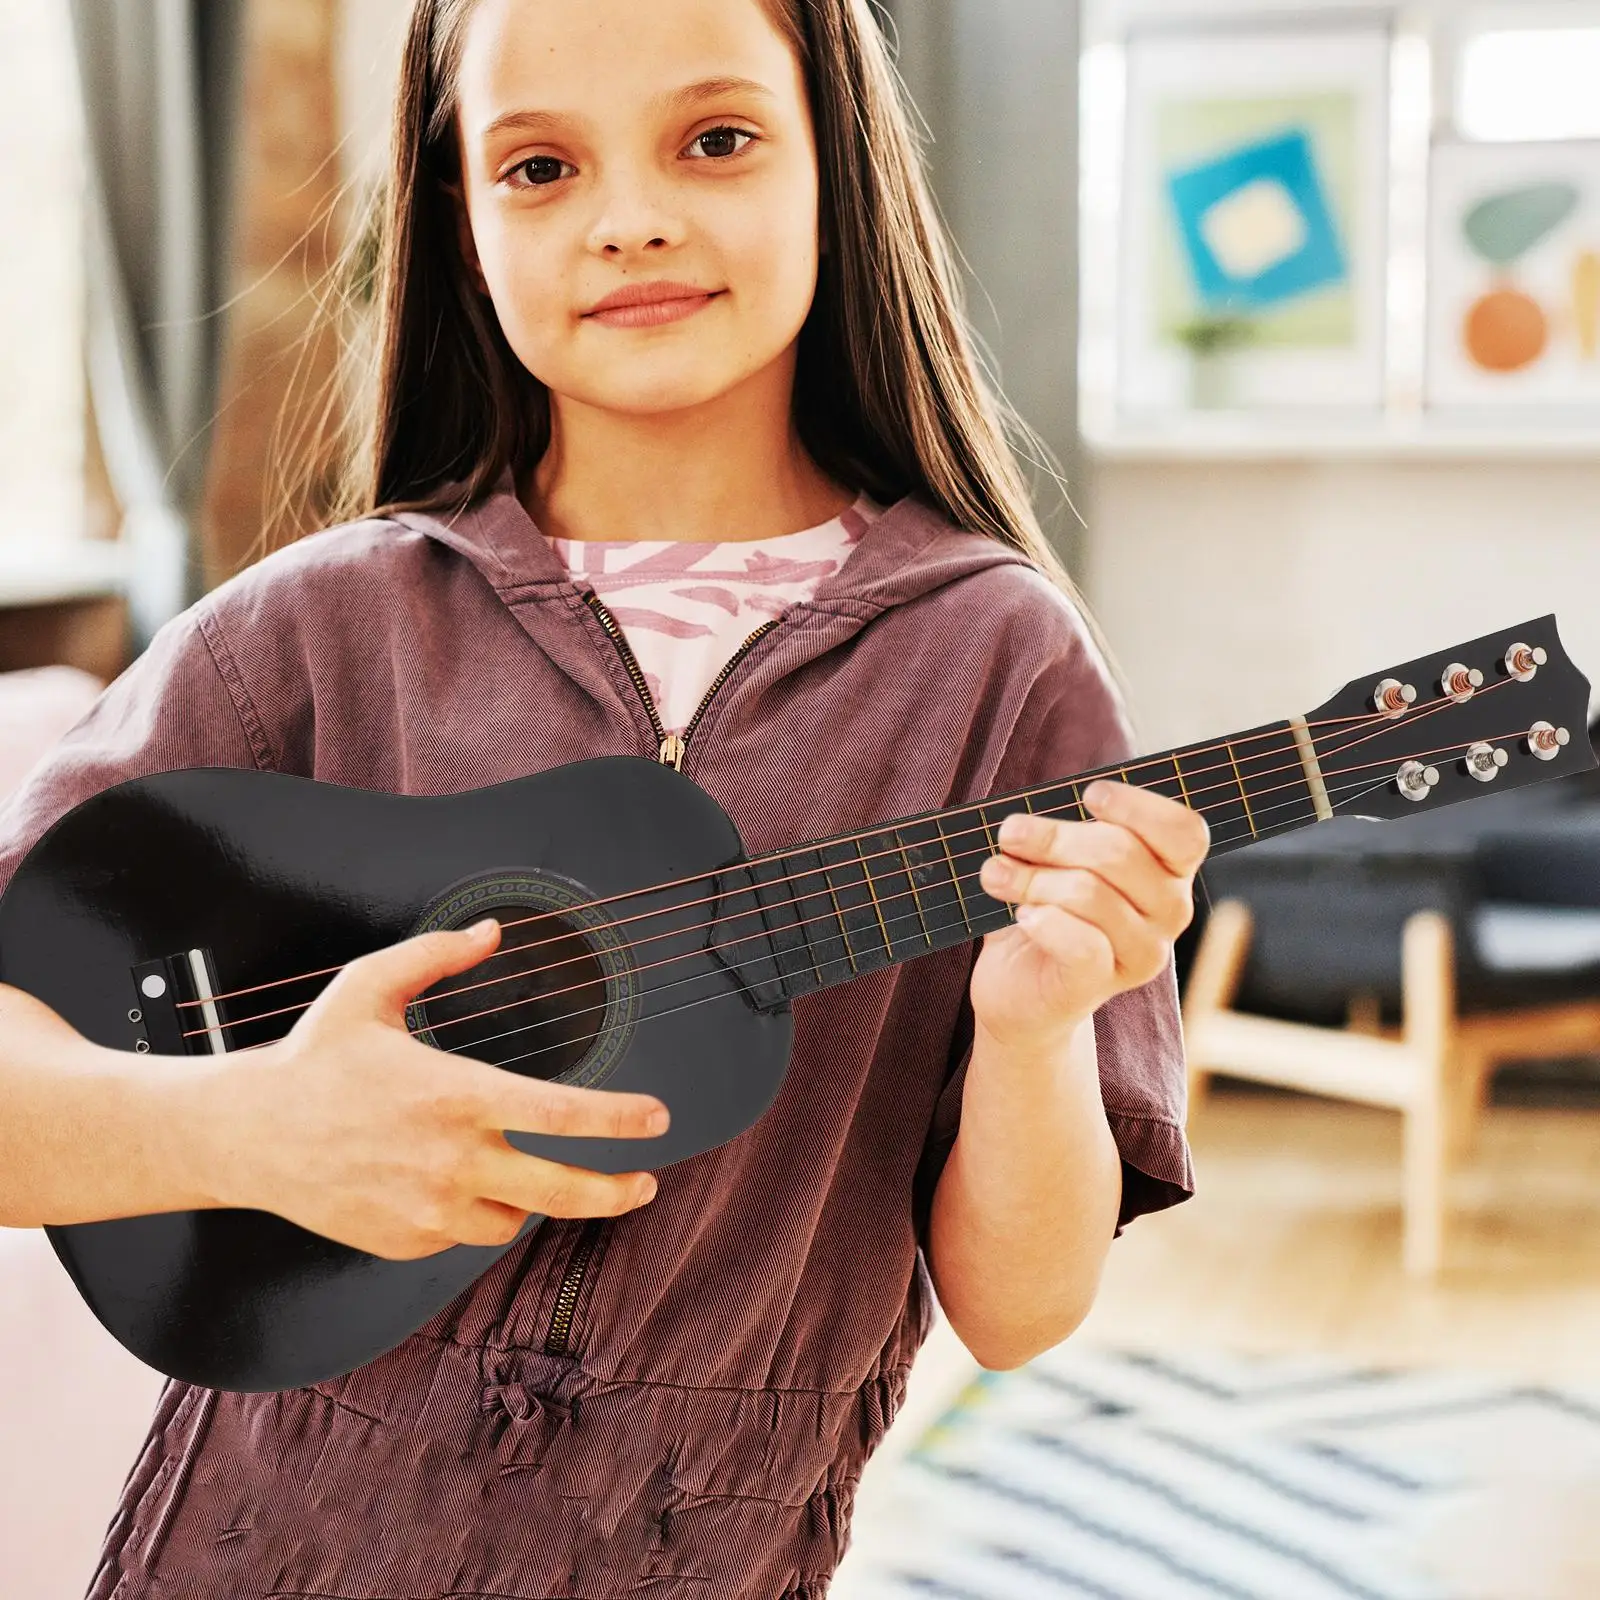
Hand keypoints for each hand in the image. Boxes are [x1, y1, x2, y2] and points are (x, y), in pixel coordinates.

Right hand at [193, 919, 670, 1259]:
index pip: (561, 1113)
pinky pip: (463, 1234)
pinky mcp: (406, 1242)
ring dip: (525, 1198)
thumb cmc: (311, 1058)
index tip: (657, 1120)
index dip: (619, 1120)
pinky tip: (445, 1183)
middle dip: (617, 1191)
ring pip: (513, 1219)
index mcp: (456, 1096)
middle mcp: (451, 1161)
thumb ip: (438, 955)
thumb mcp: (370, 988)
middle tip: (644, 1184)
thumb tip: (492, 931)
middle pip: (563, 1192)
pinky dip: (470, 1213)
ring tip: (511, 1169)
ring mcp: (429, 1211)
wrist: (246, 1134)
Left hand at [970, 780, 1209, 1055]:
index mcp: (1169, 872)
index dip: (1140, 808)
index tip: (1089, 795)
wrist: (1018, 988)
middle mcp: (1169, 912)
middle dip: (1056, 837)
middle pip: (1122, 854)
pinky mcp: (1100, 984)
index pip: (1184, 833)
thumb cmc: (1045, 907)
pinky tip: (1021, 914)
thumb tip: (1032, 813)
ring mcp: (1141, 953)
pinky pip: (1080, 943)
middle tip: (1009, 832)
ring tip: (996, 874)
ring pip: (1092, 894)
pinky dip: (1045, 921)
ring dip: (1033, 877)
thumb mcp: (1060, 862)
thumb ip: (1067, 834)